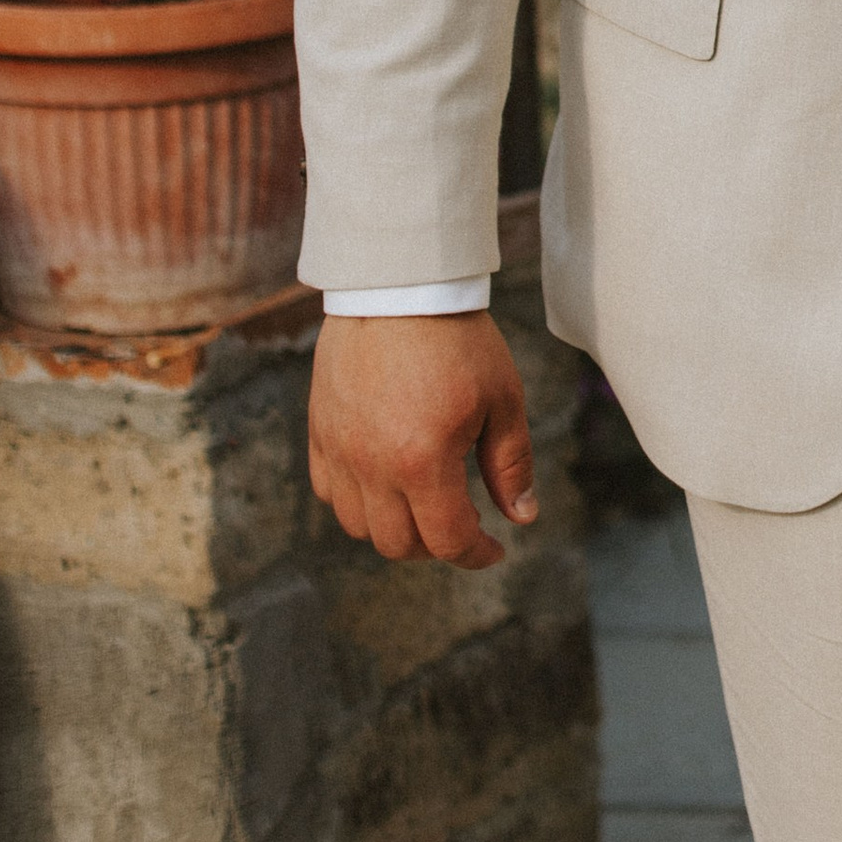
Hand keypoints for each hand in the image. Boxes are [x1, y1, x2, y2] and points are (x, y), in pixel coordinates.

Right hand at [308, 312, 538, 569]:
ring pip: (358, 526)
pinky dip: (356, 500)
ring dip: (393, 527)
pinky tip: (383, 480)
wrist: (399, 286)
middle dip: (436, 546)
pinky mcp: (319, 431)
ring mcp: (339, 451)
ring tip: (423, 504)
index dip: (476, 555)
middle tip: (462, 525)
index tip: (495, 548)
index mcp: (423, 462)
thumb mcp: (502, 399)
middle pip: (398, 544)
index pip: (447, 541)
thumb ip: (510, 464)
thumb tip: (522, 517)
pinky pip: (329, 491)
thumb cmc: (458, 339)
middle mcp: (372, 466)